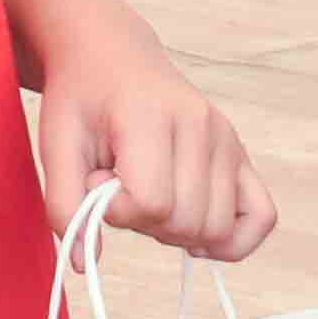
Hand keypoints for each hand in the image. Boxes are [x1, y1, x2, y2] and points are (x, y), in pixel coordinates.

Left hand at [36, 20, 276, 264]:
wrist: (110, 54)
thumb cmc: (82, 99)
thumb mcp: (55, 144)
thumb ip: (64, 205)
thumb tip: (85, 264)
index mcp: (153, 115)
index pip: (151, 203)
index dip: (117, 211)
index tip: (98, 182)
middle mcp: (201, 124)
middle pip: (185, 223)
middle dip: (144, 223)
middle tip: (122, 186)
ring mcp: (226, 138)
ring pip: (217, 229)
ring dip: (177, 231)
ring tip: (151, 194)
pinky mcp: (239, 152)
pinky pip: (262, 216)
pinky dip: (232, 239)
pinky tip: (195, 233)